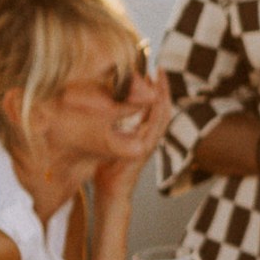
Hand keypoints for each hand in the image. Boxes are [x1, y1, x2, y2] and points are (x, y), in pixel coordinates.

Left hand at [93, 82, 173, 202]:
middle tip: (159, 69)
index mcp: (142, 133)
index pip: (153, 106)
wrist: (110, 190)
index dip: (155, 89)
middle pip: (162, 106)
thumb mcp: (107, 139)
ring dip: (162, 95)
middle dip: (162, 87)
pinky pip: (155, 127)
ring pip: (162, 114)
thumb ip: (109, 126)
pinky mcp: (145, 149)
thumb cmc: (106, 167)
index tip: (151, 71)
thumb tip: (97, 108)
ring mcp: (149, 143)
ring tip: (159, 79)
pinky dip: (156, 111)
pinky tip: (153, 99)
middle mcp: (149, 136)